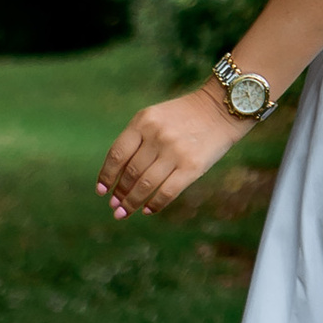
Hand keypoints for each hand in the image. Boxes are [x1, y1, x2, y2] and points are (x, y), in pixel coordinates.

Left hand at [95, 86, 252, 219]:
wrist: (221, 110)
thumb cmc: (184, 117)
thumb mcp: (155, 117)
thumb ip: (137, 140)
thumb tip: (118, 178)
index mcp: (143, 121)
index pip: (117, 154)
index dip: (107, 176)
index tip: (102, 191)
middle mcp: (157, 136)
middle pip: (131, 173)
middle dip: (120, 193)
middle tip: (115, 207)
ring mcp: (175, 152)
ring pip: (146, 185)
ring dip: (132, 202)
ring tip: (124, 212)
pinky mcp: (192, 167)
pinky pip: (167, 192)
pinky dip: (154, 204)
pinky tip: (148, 210)